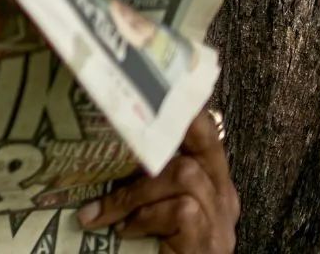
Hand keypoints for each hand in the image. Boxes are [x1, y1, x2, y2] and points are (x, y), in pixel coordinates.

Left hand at [80, 109, 237, 253]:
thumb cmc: (154, 249)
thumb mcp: (146, 210)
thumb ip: (141, 182)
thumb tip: (97, 147)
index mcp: (210, 185)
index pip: (206, 134)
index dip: (186, 107)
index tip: (160, 82)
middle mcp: (223, 198)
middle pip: (205, 142)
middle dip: (167, 127)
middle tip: (123, 119)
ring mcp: (220, 221)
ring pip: (185, 175)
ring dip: (135, 191)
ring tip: (102, 213)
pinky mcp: (208, 240)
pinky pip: (182, 209)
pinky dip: (145, 217)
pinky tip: (124, 232)